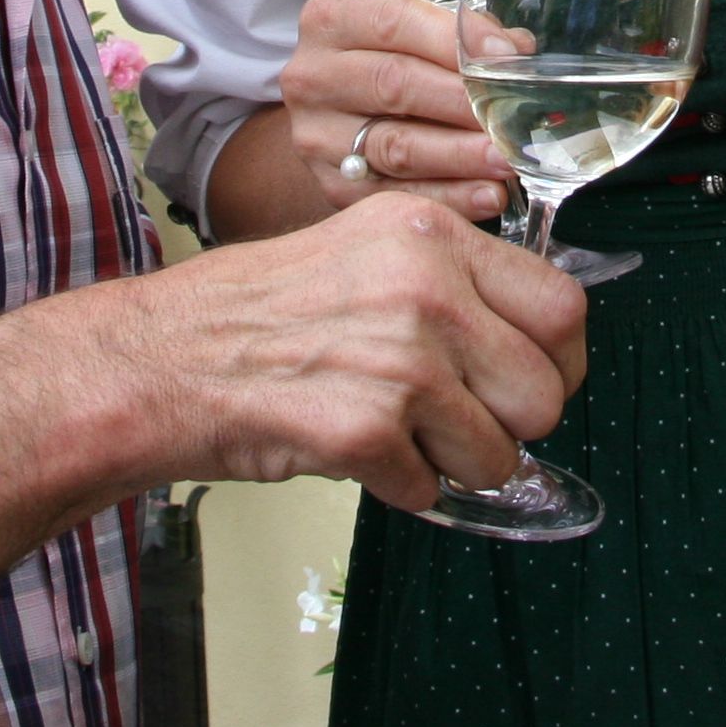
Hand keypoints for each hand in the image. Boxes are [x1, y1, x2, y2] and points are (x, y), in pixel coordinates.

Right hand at [125, 192, 587, 505]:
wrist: (163, 359)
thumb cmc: (258, 312)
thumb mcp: (368, 251)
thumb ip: (452, 282)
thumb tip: (534, 342)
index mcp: (432, 235)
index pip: (562, 306)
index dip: (561, 360)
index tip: (540, 380)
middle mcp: (426, 289)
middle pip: (546, 389)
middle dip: (516, 424)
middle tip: (469, 425)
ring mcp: (399, 361)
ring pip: (499, 452)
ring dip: (456, 462)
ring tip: (397, 433)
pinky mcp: (366, 431)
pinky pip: (431, 490)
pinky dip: (400, 486)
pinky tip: (353, 450)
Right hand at [278, 0, 518, 221]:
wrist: (332, 121)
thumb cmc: (384, 67)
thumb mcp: (410, 34)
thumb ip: (460, 36)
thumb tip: (514, 51)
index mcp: (332, 22)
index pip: (396, 21)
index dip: (455, 38)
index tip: (504, 56)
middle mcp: (313, 76)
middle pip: (395, 83)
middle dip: (463, 102)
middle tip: (513, 117)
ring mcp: (316, 135)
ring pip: (396, 145)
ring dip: (461, 155)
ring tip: (506, 159)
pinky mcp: (332, 185)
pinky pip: (395, 196)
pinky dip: (448, 197)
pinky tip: (487, 195)